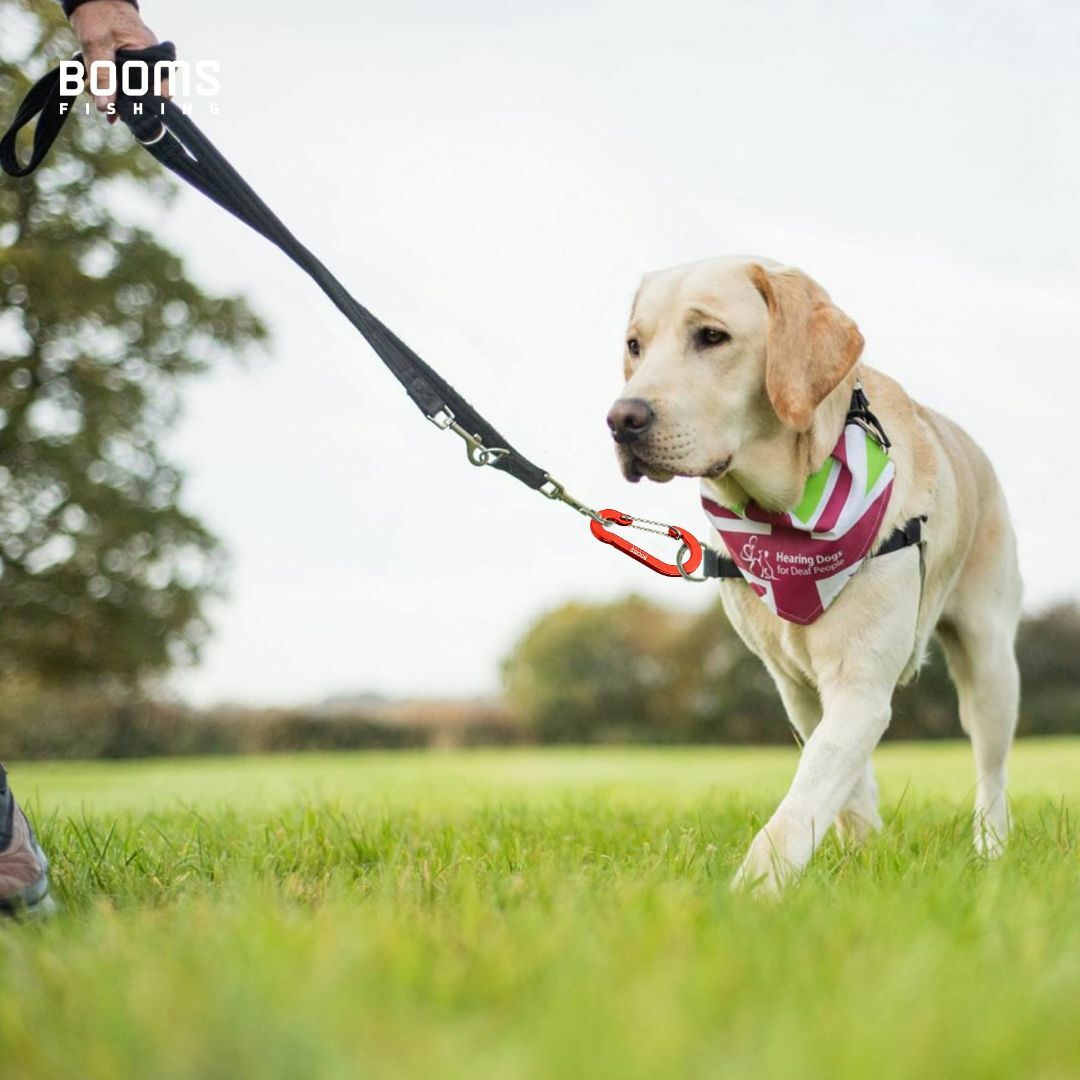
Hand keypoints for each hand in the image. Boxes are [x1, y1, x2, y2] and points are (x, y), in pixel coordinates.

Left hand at [69, 1, 162, 123]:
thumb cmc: (99, 16)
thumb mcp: (96, 46)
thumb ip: (101, 76)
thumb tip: (104, 106)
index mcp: (152, 59)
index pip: (159, 94)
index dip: (145, 110)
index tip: (128, 119)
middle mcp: (152, 63)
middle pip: (148, 96)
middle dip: (130, 108)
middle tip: (112, 116)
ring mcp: (144, 64)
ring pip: (138, 91)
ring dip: (123, 101)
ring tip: (108, 111)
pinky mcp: (133, 64)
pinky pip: (130, 83)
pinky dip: (119, 91)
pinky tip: (107, 98)